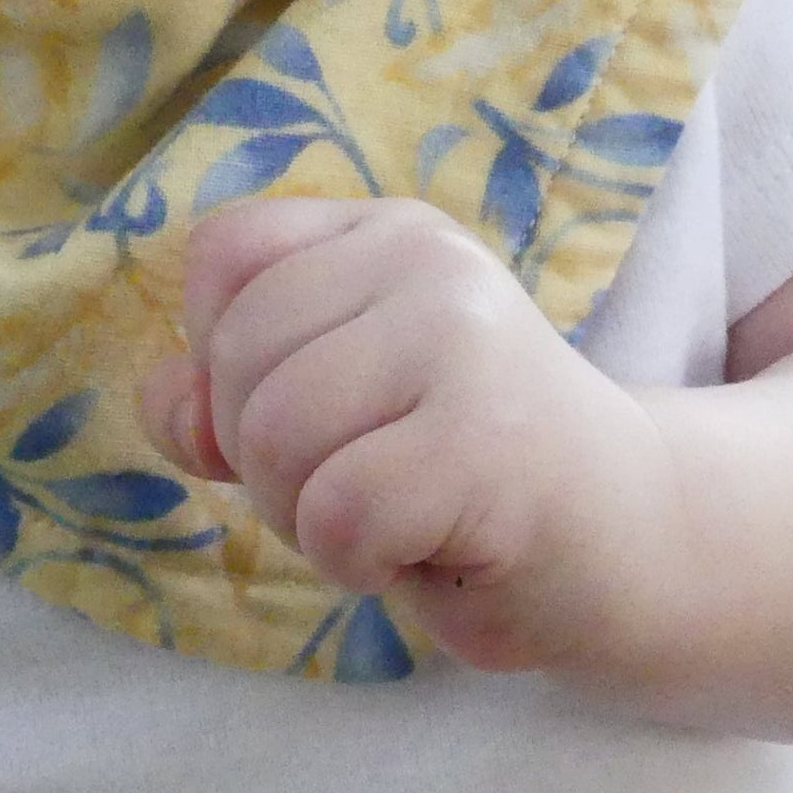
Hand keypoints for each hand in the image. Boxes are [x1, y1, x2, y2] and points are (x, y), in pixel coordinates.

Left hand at [140, 198, 684, 675]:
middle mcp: (423, 258)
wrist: (624, 540)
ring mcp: (462, 338)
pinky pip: (336, 512)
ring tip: (389, 516)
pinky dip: (354, 560)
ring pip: (275, 436)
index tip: (308, 410)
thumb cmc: (447, 474)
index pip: (222, 256)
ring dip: (305, 516)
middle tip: (358, 484)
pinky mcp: (487, 437)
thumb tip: (168, 400)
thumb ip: (224, 394)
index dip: (220, 356)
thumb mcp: (322, 409)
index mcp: (380, 232)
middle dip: (264, 458)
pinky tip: (423, 548)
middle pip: (236, 358)